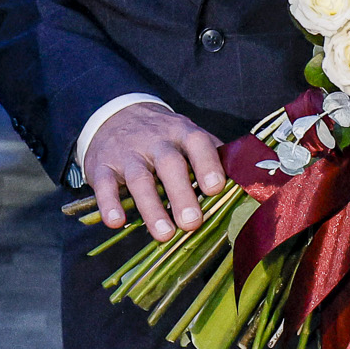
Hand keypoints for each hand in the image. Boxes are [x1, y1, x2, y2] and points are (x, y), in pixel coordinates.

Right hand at [85, 102, 225, 241]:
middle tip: (192, 222)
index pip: (197, 143)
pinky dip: (109, 203)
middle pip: (169, 164)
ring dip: (151, 207)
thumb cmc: (163, 138)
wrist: (113, 114)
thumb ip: (213, 159)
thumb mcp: (186, 137)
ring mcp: (126, 153)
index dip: (207, 164)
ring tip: (164, 234)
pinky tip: (116, 222)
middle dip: (181, 193)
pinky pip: (104, 184)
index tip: (215, 188)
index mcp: (181, 133)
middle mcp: (154, 141)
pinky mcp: (101, 165)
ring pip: (138, 178)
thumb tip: (247, 189)